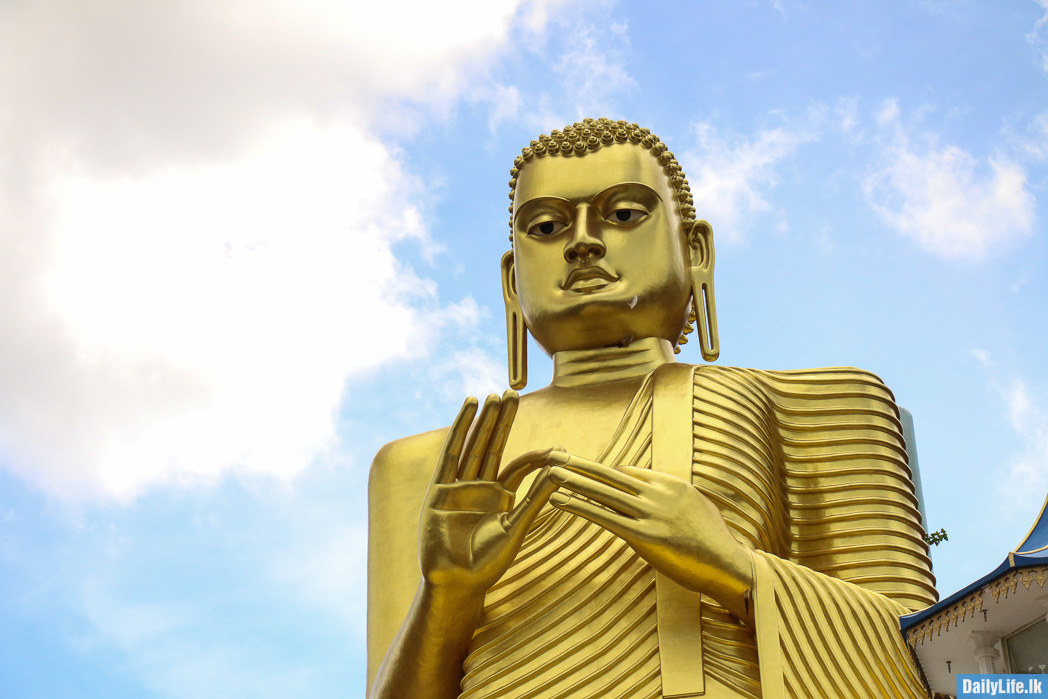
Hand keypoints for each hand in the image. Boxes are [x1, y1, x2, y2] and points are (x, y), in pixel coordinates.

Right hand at [418, 391, 561, 597]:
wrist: (457, 583)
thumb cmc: (488, 563)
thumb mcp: (517, 527)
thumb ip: (536, 497)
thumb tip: (562, 469)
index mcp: (500, 498)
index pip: (519, 466)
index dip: (537, 455)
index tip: (558, 448)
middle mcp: (480, 488)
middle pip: (493, 445)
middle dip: (503, 420)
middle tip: (514, 392)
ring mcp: (459, 486)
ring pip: (474, 445)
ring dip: (484, 420)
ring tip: (493, 395)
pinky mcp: (440, 489)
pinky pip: (451, 453)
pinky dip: (460, 429)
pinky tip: (469, 408)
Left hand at [547, 454, 752, 619]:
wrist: (730, 565)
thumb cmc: (714, 542)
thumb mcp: (697, 507)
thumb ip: (674, 496)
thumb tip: (655, 490)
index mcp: (671, 484)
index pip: (628, 473)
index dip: (601, 472)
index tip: (580, 467)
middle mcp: (659, 494)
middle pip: (611, 475)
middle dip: (581, 465)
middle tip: (556, 455)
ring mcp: (651, 514)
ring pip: (604, 492)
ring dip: (574, 481)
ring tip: (551, 473)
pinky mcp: (644, 537)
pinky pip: (605, 517)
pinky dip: (580, 507)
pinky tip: (562, 501)